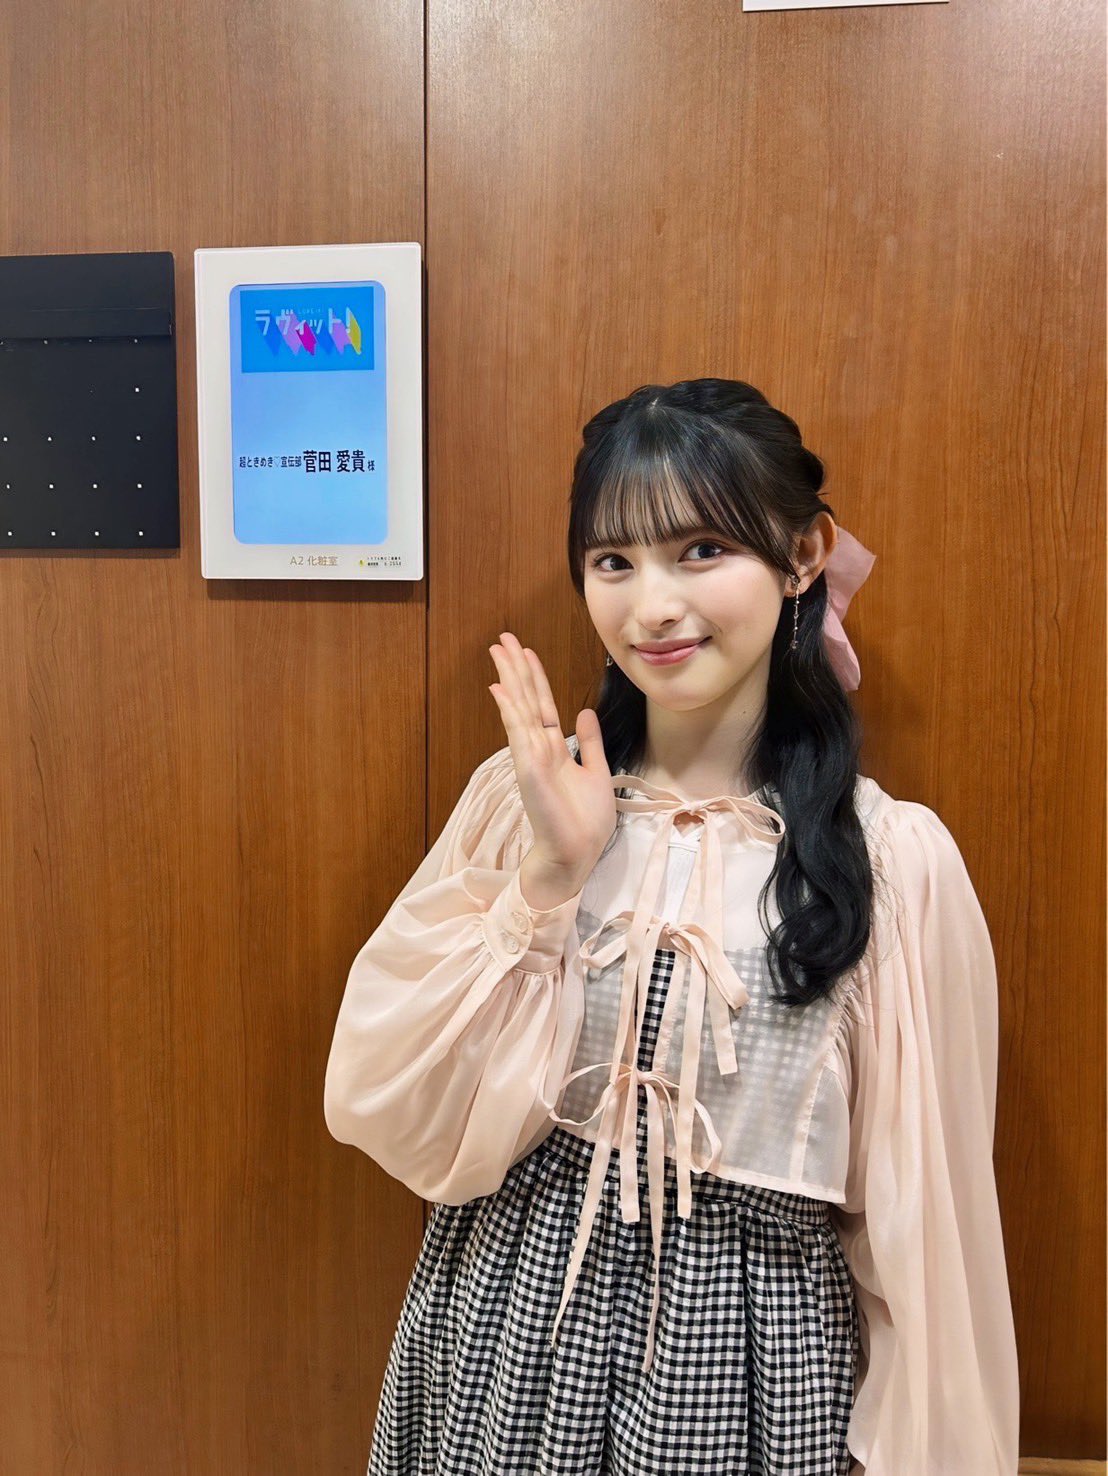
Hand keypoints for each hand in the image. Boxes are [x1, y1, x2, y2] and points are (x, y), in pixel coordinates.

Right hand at [488, 631, 615, 877]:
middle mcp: (539, 748)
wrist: (577, 853)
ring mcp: (530, 757)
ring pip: (519, 708)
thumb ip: (590, 742)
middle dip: (515, 668)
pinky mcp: (528, 768)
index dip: (534, 677)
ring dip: (510, 678)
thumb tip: (583, 712)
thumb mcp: (596, 771)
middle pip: (525, 699)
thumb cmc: (585, 821)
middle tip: (502, 639)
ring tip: (499, 651)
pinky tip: (501, 689)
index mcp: (555, 749)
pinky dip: (510, 710)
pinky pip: (518, 732)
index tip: (525, 652)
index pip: (542, 704)